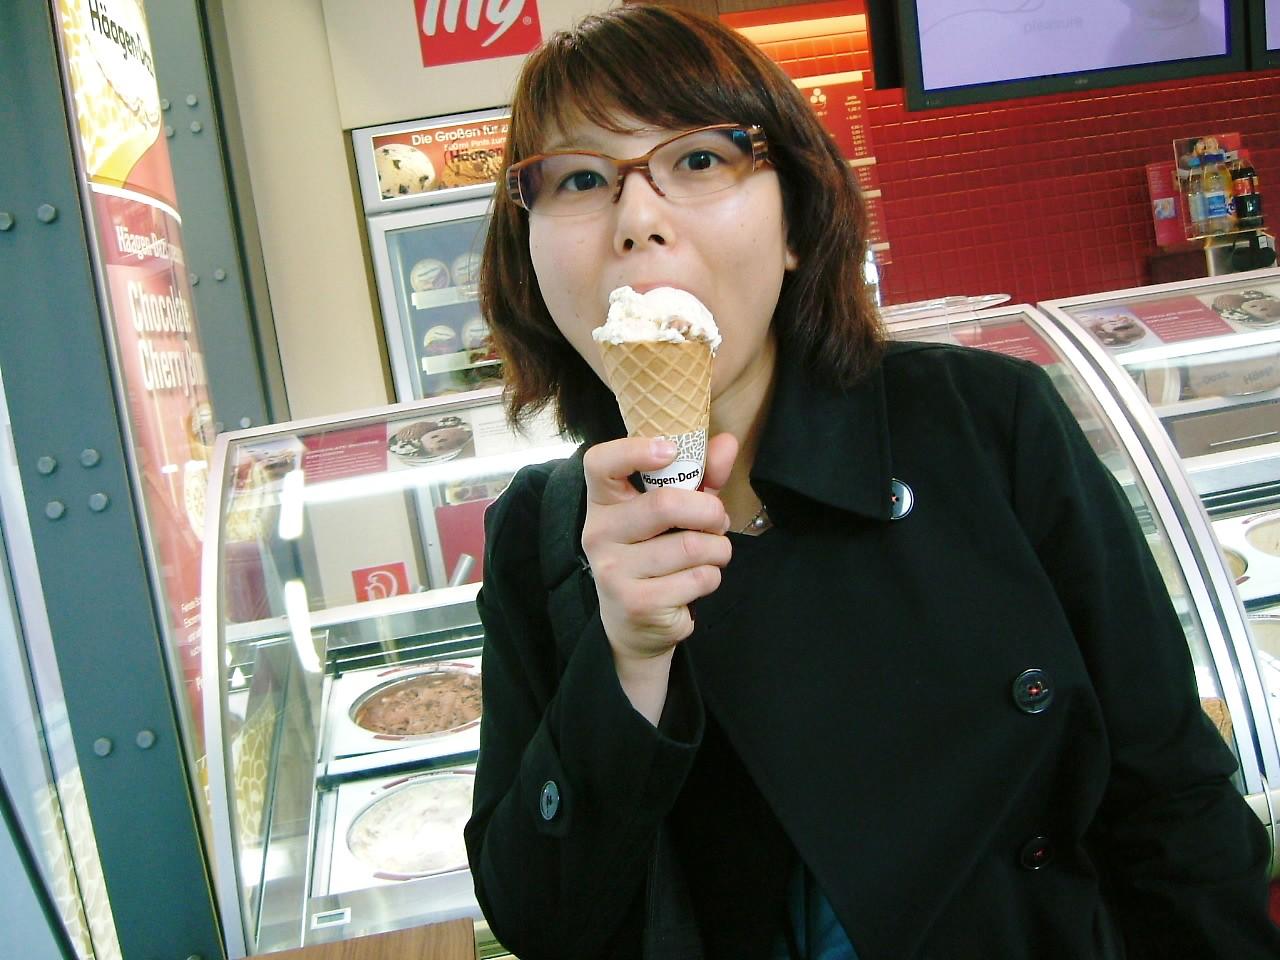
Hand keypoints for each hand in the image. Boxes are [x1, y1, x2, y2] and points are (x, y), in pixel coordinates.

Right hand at [581, 434, 737, 717]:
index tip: (670, 451)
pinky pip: (698, 578)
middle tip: (718, 521)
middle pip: (665, 504)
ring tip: (711, 554)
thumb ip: (700, 476)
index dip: (634, 450)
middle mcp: (599, 533)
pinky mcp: (636, 603)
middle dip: (709, 511)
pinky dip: (711, 577)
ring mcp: (613, 571)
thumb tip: (726, 442)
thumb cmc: (656, 552)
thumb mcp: (675, 512)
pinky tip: (696, 582)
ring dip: (718, 549)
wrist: (634, 622)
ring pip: (691, 546)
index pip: (600, 463)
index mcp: (603, 502)